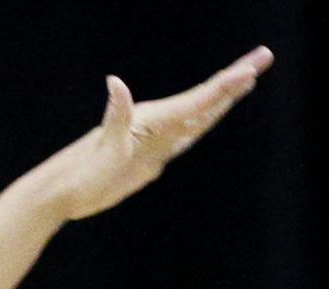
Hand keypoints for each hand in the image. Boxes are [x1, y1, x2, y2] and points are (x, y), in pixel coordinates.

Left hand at [33, 47, 272, 222]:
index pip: (198, 100)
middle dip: (235, 80)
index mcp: (153, 121)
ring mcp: (155, 138)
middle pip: (205, 99)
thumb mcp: (104, 148)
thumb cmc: (83, 174)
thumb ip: (116, 115)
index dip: (226, 87)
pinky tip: (211, 115)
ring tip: (247, 78)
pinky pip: (185, 136)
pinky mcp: (151, 155)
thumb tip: (115, 82)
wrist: (64, 191)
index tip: (251, 70)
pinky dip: (204, 122)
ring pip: (199, 115)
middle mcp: (157, 123)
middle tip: (263, 57)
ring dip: (224, 97)